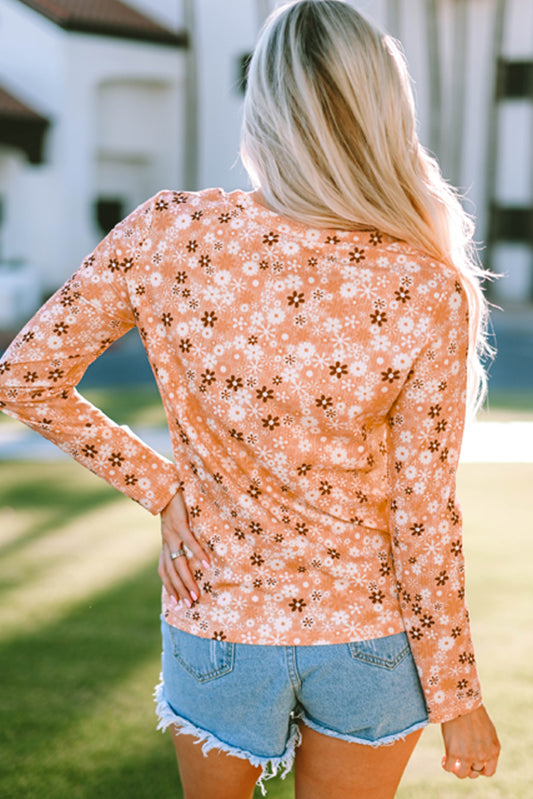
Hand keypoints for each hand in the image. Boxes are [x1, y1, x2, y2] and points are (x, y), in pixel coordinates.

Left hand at [158, 491, 210, 607]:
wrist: (166, 486)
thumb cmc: (175, 507)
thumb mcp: (175, 527)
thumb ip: (180, 540)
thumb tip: (193, 554)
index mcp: (165, 544)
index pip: (164, 571)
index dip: (169, 587)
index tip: (177, 603)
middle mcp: (166, 542)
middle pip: (171, 572)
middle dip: (179, 590)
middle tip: (189, 605)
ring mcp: (172, 534)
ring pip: (178, 562)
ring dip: (187, 580)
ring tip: (197, 594)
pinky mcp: (180, 523)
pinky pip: (190, 542)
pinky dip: (198, 554)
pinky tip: (207, 564)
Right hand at [441, 704, 499, 778]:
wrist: (461, 700)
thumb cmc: (473, 710)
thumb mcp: (487, 729)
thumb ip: (486, 744)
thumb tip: (479, 752)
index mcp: (493, 750)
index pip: (489, 772)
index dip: (480, 769)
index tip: (472, 762)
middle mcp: (482, 756)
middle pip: (474, 773)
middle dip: (467, 767)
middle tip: (459, 759)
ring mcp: (468, 756)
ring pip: (462, 774)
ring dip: (456, 769)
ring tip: (451, 759)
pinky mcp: (453, 752)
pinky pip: (448, 767)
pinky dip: (445, 765)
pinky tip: (444, 757)